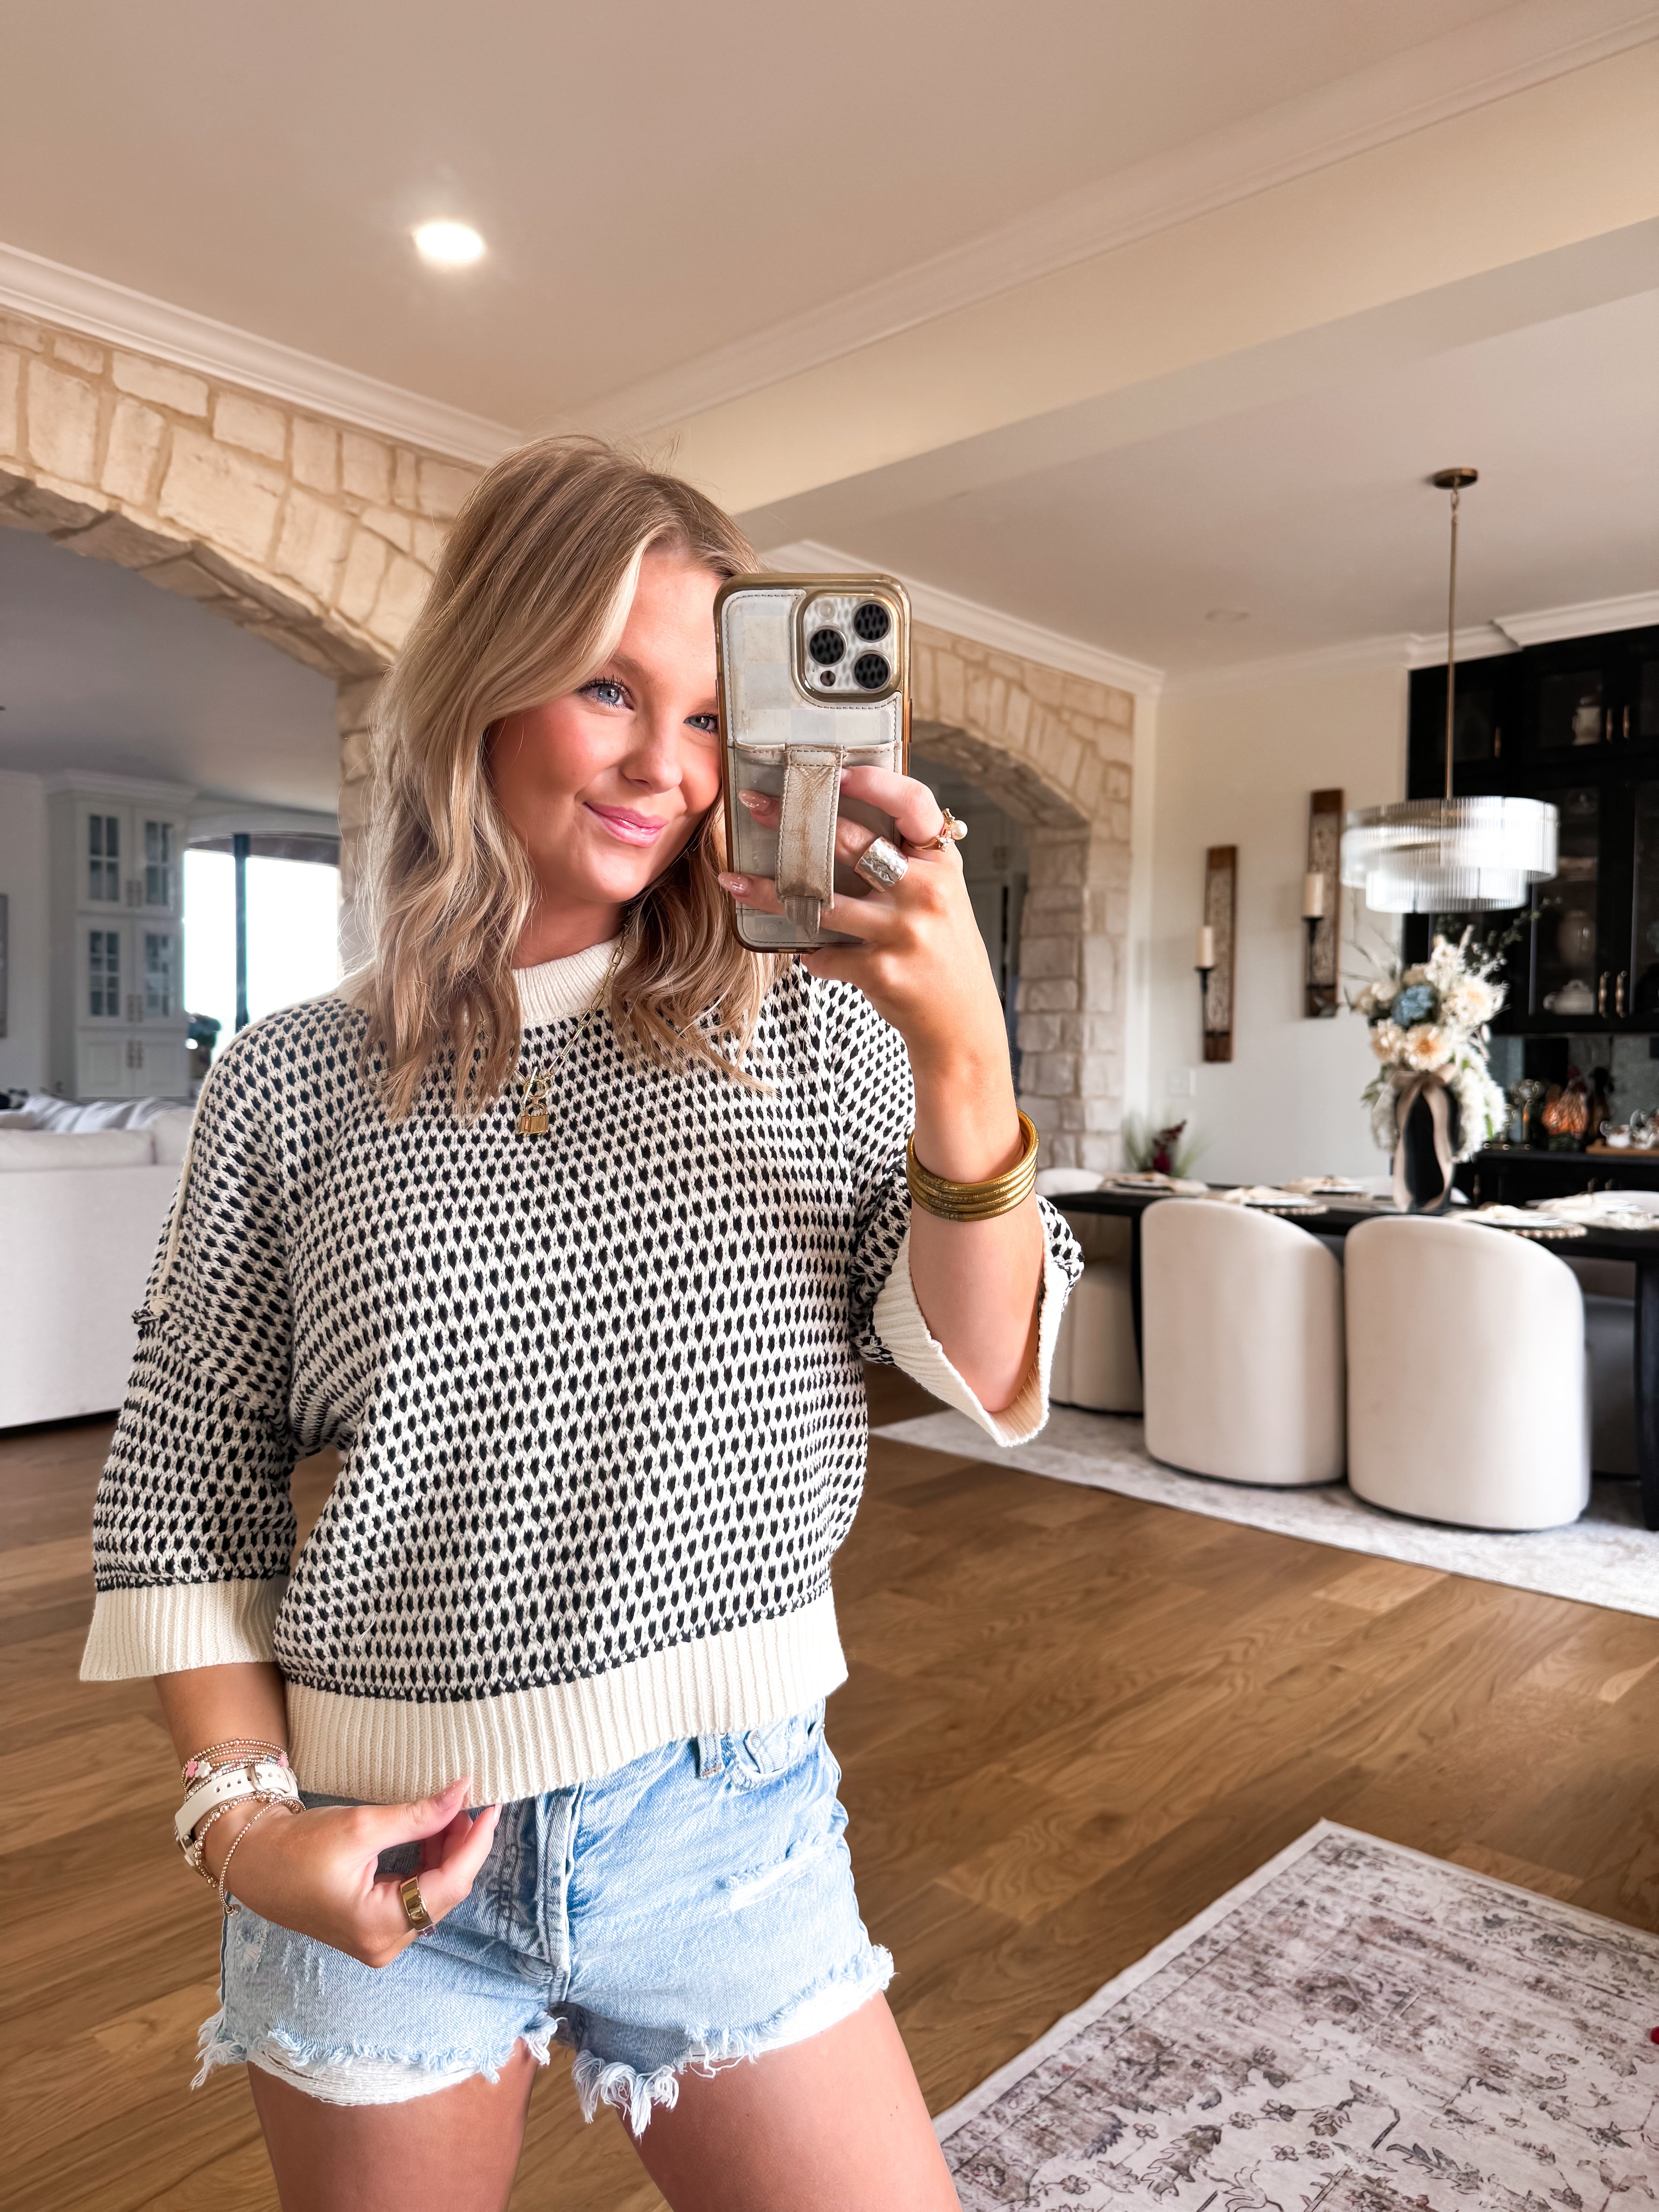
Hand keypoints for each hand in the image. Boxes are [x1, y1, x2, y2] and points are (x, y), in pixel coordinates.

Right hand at [200, 1778, 500, 1968]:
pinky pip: (414, 1897)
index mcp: (379, 1926)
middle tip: (469, 1804)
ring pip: (432, 1895)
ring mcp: (378, 1939)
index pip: (449, 1885)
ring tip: (450, 1812)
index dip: (475, 1845)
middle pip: (444, 1893)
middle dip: (462, 1847)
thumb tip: (463, 1793)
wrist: (254, 1860)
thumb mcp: (363, 1826)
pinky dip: (427, 1865)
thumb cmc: (298, 1846)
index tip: (492, 1808)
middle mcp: (383, 1943)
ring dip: (446, 1854)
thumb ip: (419, 1816)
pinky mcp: (372, 1927)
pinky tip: (431, 1834)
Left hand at [720, 769, 1010, 1130]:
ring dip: (770, 892)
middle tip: (755, 805)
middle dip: (795, 821)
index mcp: (941, 863)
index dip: (874, 783)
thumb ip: (905, 861)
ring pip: (821, 902)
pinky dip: (812, 955)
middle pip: (852, 844)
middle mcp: (927, 891)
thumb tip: (839, 821)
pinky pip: (825, 954)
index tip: (833, 774)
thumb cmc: (941, 950)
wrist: (962, 1024)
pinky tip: (811, 955)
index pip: (914, 804)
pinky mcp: (881, 971)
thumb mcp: (939, 895)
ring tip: (734, 881)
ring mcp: (903, 932)